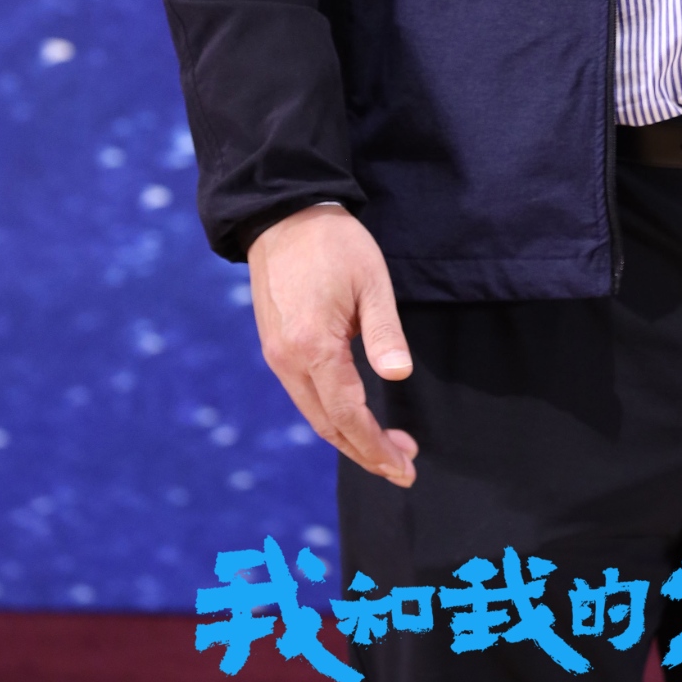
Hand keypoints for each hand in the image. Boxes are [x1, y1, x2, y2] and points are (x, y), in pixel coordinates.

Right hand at [247, 203, 417, 486]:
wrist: (283, 214)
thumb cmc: (335, 243)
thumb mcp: (371, 281)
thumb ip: (384, 332)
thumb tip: (399, 377)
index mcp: (312, 346)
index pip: (347, 415)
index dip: (376, 447)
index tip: (405, 466)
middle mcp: (287, 360)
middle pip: (327, 425)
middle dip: (366, 452)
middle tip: (403, 467)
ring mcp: (277, 356)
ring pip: (314, 414)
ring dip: (349, 437)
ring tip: (387, 449)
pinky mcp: (275, 347)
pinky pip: (305, 394)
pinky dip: (332, 415)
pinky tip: (355, 417)